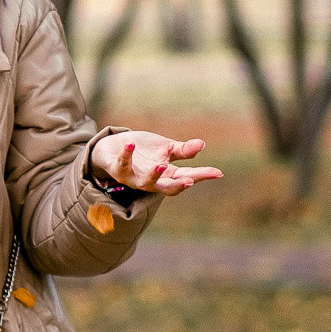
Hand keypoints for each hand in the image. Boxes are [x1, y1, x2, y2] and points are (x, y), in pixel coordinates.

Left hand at [87, 131, 222, 195]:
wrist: (113, 147)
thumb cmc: (143, 151)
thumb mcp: (165, 148)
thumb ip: (182, 150)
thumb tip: (202, 144)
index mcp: (166, 175)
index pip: (187, 177)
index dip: (202, 175)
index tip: (217, 172)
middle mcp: (151, 181)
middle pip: (168, 188)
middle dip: (178, 185)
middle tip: (189, 181)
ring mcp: (134, 178)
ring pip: (144, 183)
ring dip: (153, 176)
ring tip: (161, 165)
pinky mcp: (117, 170)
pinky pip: (121, 165)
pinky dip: (126, 155)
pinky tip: (130, 145)